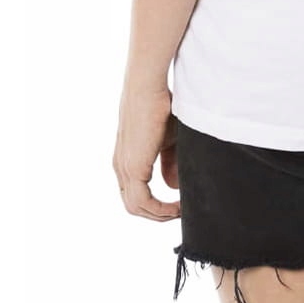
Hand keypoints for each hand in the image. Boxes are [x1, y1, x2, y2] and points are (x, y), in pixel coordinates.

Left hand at [115, 80, 180, 220]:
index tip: (180, 204)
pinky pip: (142, 201)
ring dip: (161, 214)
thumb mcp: (169, 141)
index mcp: (126, 161)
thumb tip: (172, 188)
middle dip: (159, 214)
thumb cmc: (161, 107)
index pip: (135, 195)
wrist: (148, 87)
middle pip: (134, 206)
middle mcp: (120, 167)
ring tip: (182, 209)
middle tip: (182, 211)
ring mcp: (124, 168)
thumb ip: (170, 164)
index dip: (157, 205)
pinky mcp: (132, 167)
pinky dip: (161, 209)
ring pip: (136, 207)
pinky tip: (178, 205)